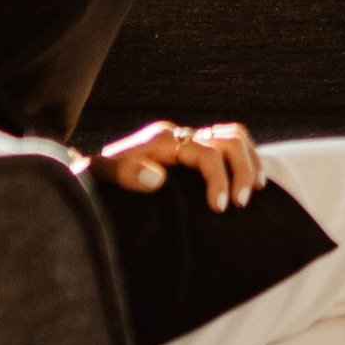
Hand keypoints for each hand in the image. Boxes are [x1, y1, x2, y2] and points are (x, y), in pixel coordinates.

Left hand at [99, 119, 265, 208]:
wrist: (90, 171)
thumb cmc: (97, 177)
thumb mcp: (100, 174)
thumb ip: (125, 173)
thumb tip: (157, 178)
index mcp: (161, 140)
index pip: (205, 152)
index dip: (218, 178)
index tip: (219, 208)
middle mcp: (179, 136)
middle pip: (228, 140)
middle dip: (242, 170)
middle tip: (240, 203)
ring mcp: (188, 140)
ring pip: (233, 136)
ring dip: (249, 162)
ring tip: (254, 191)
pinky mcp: (192, 150)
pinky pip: (228, 142)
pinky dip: (245, 157)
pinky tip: (250, 181)